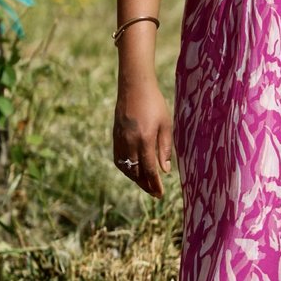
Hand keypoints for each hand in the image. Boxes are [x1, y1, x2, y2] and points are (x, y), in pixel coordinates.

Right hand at [112, 81, 173, 197]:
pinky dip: (126, 169)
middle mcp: (130, 142)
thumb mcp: (166, 124)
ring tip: (146, 184)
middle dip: (146, 185)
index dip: (154, 184)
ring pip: (126, 168)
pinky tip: (133, 171)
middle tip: (155, 193)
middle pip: (136, 172)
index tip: (160, 194)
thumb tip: (164, 170)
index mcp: (145, 139)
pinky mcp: (115, 136)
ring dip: (135, 179)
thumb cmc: (155, 103)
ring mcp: (120, 139)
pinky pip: (118, 159)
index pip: (149, 169)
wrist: (134, 86)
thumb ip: (165, 148)